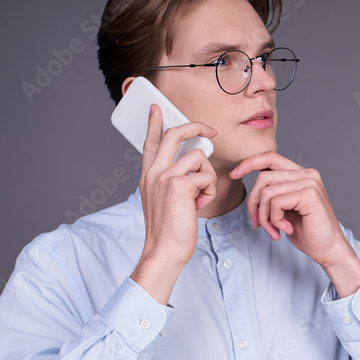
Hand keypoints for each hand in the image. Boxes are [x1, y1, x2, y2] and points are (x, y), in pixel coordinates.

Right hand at [131, 104, 217, 303]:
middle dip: (196, 127)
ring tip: (199, 198)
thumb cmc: (169, 230)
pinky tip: (198, 205)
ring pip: (199, 157)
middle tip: (211, 130)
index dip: (154, 123)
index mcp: (148, 175)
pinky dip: (209, 192)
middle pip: (175, 135)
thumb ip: (172, 181)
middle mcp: (153, 172)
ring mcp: (164, 176)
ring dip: (207, 177)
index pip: (150, 142)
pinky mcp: (179, 184)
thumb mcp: (164, 200)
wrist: (164, 250)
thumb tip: (192, 169)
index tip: (156, 108)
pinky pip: (206, 176)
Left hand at [229, 152, 351, 268]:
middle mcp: (307, 174)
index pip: (270, 157)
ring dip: (264, 216)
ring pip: (267, 192)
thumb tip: (253, 188)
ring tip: (273, 230)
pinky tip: (286, 229)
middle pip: (264, 177)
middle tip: (257, 224)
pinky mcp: (309, 194)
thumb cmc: (308, 232)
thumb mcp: (286, 209)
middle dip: (253, 203)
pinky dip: (274, 220)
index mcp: (302, 174)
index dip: (249, 163)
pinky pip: (275, 202)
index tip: (233, 174)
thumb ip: (274, 194)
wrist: (329, 250)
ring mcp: (309, 182)